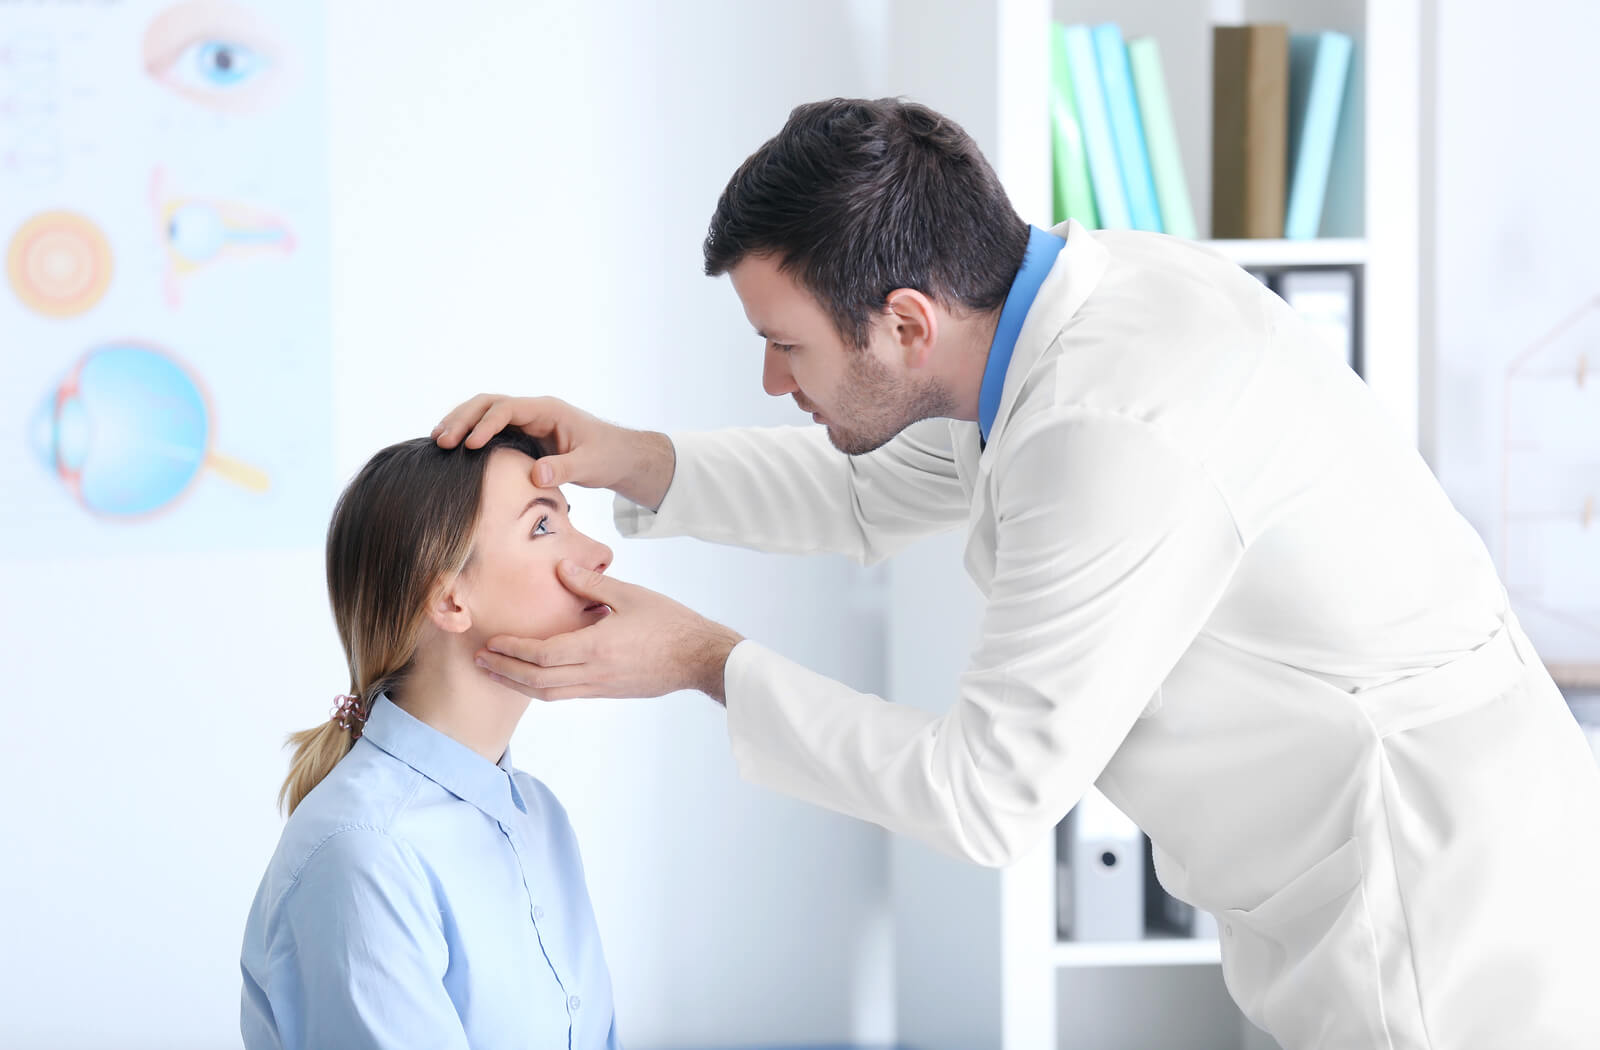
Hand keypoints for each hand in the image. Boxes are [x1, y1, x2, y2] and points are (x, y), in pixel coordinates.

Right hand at [432, 394, 675, 508]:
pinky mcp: (523, 433)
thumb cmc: (609, 457)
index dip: (486, 425)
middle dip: (463, 419)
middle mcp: (534, 410)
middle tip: (441, 441)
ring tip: (437, 441)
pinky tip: (453, 449)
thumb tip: (537, 474)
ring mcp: (527, 420)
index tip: (469, 445)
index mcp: (548, 410)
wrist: (619, 456)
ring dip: (461, 423)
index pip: (508, 409)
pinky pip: (491, 428)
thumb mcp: (591, 465)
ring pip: (485, 412)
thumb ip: (565, 468)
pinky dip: (471, 433)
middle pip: (489, 403)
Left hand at [475, 560, 743, 702]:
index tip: (491, 643)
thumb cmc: (670, 623)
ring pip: (549, 694)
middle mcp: (594, 673)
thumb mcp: (630, 595)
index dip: (512, 650)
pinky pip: (567, 695)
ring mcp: (602, 687)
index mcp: (596, 648)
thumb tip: (560, 567)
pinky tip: (533, 679)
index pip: (542, 654)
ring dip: (519, 685)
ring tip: (497, 674)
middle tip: (480, 661)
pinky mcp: (610, 692)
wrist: (700, 658)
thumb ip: (591, 583)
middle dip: (505, 671)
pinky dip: (543, 689)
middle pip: (537, 681)